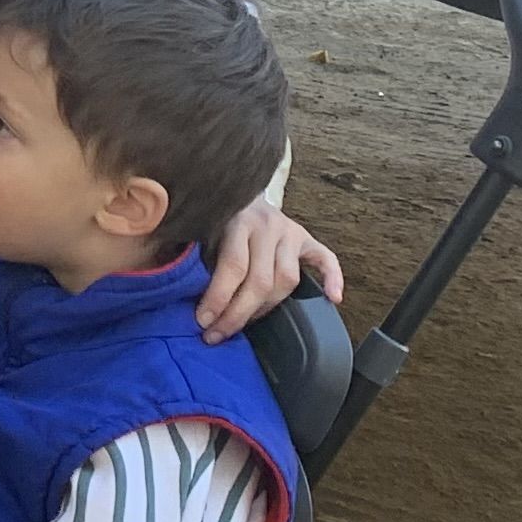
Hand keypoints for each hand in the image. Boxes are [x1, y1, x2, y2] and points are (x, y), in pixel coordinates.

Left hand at [199, 197, 345, 339]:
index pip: (234, 266)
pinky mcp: (307, 238)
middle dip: (238, 314)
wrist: (237, 187)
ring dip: (265, 308)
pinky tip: (332, 299)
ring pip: (287, 279)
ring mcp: (291, 231)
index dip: (218, 298)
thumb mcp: (203, 228)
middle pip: (261, 280)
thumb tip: (188, 298)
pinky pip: (326, 259)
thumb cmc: (217, 215)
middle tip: (217, 334)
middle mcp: (268, 225)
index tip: (203, 322)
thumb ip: (200, 256)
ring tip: (244, 323)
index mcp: (239, 220)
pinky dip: (333, 279)